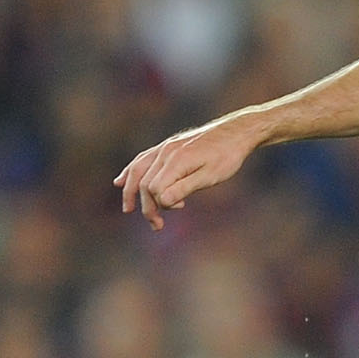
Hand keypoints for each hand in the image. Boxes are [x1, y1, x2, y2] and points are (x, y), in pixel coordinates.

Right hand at [116, 117, 261, 229]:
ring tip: (128, 208)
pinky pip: (143, 160)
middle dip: (147, 206)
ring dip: (130, 190)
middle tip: (157, 225)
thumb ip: (185, 188)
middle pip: (143, 182)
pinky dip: (131, 172)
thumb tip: (162, 201)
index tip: (180, 208)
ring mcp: (165, 147)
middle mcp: (165, 152)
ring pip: (138, 170)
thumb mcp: (210, 176)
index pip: (153, 189)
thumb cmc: (227, 156)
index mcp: (176, 161)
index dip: (160, 205)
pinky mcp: (168, 146)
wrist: (237, 132)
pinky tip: (121, 180)